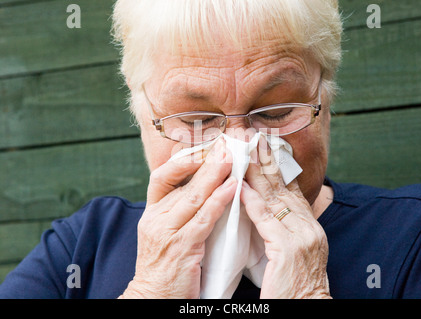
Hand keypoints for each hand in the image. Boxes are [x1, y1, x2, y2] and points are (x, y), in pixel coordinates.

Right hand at [120, 138, 236, 298]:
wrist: (153, 297)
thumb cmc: (164, 265)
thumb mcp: (165, 232)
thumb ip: (179, 209)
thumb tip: (204, 186)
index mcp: (152, 212)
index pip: (161, 176)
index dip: (182, 160)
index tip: (204, 148)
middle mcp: (156, 218)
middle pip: (182, 182)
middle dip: (206, 160)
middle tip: (226, 144)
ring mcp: (167, 233)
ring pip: (193, 196)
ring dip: (215, 175)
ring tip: (232, 159)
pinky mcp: (182, 248)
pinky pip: (203, 219)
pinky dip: (219, 201)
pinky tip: (233, 188)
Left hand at [241, 137, 330, 298]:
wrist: (308, 309)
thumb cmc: (294, 287)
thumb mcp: (292, 253)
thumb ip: (281, 230)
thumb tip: (263, 210)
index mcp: (309, 227)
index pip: (291, 189)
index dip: (277, 167)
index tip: (265, 146)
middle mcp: (308, 227)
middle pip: (284, 186)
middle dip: (266, 160)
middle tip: (253, 137)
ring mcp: (301, 237)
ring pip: (275, 197)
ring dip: (257, 172)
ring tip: (244, 150)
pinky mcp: (288, 249)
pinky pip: (266, 220)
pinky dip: (253, 201)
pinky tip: (242, 186)